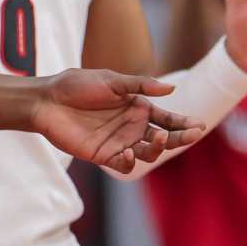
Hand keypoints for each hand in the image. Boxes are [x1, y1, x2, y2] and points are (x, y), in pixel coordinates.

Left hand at [31, 69, 205, 172]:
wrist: (48, 100)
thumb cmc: (79, 85)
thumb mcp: (113, 81)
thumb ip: (142, 85)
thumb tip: (173, 88)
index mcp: (139, 108)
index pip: (168, 119)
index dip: (184, 123)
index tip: (198, 126)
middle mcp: (133, 127)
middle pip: (164, 137)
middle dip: (180, 138)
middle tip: (193, 135)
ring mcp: (120, 143)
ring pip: (148, 153)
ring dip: (158, 148)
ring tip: (158, 139)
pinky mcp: (104, 156)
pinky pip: (125, 164)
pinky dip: (131, 162)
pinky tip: (131, 153)